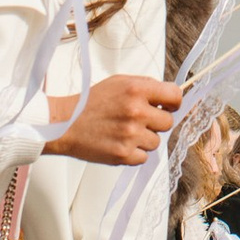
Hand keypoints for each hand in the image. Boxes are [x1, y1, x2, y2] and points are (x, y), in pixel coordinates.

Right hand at [42, 72, 181, 164]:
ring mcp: (131, 135)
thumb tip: (168, 95)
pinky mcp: (123, 155)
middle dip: (157, 122)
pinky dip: (134, 153)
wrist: (64, 123)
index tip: (168, 106)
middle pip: (168, 122)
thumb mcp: (119, 82)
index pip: (175, 96)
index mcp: (137, 90)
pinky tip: (120, 143)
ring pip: (156, 142)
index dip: (174, 102)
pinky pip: (144, 157)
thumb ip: (145, 86)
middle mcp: (137, 112)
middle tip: (140, 121)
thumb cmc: (90, 102)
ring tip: (125, 132)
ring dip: (144, 139)